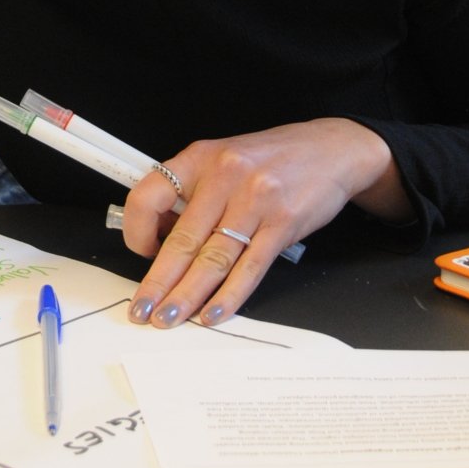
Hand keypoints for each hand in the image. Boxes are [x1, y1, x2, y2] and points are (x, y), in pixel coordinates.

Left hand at [120, 118, 410, 328]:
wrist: (330, 149)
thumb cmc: (271, 158)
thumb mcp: (221, 158)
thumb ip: (191, 192)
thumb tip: (161, 234)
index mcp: (200, 157)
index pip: (149, 195)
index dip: (137, 230)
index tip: (140, 253)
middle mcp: (224, 177)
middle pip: (182, 240)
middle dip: (158, 283)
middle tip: (142, 309)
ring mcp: (255, 201)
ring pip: (213, 259)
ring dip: (187, 295)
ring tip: (169, 317)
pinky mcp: (282, 224)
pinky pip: (249, 267)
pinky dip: (229, 295)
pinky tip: (212, 313)